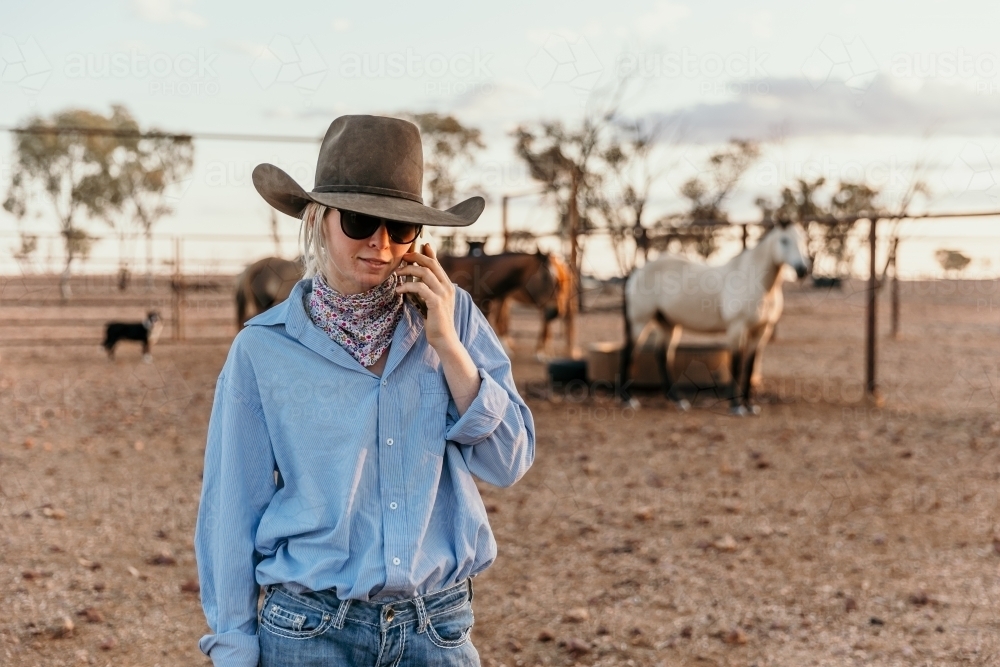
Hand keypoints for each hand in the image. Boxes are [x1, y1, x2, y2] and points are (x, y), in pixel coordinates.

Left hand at [395, 244, 481, 413]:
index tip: (412, 248)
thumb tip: (416, 274)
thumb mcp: (430, 300)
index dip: (425, 252)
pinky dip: (407, 286)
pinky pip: (420, 287)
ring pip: (425, 273)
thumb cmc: (435, 320)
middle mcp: (447, 287)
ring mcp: (443, 294)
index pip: (435, 262)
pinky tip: (398, 290)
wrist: (444, 339)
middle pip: (431, 263)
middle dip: (415, 257)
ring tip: (397, 274)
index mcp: (447, 284)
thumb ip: (426, 286)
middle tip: (402, 258)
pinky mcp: (436, 303)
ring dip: (408, 271)